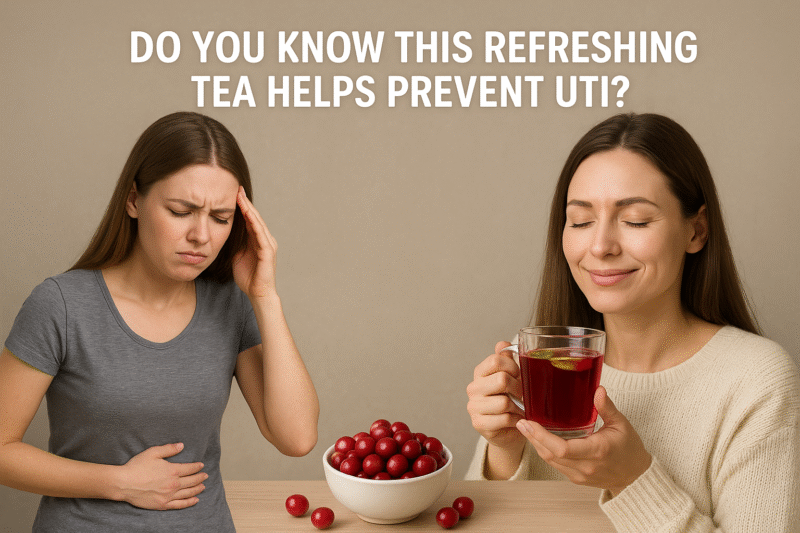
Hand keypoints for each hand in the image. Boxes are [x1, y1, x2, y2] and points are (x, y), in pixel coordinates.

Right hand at [118, 443, 207, 509]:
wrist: (124, 483)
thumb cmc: (137, 466)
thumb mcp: (153, 452)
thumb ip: (169, 449)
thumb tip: (182, 445)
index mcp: (172, 470)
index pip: (190, 468)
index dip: (197, 467)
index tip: (201, 465)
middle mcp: (173, 484)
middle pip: (191, 481)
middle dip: (200, 477)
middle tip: (205, 476)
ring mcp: (168, 496)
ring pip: (188, 493)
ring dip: (197, 489)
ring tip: (203, 487)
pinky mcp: (162, 505)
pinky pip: (179, 504)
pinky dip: (189, 502)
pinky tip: (195, 500)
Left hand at [233, 186, 277, 299]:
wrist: (258, 293)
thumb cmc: (248, 277)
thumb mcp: (236, 255)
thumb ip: (235, 243)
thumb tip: (222, 232)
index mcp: (257, 240)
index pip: (249, 219)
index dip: (242, 206)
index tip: (233, 194)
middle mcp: (265, 239)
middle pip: (254, 217)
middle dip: (245, 202)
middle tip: (237, 188)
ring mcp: (268, 244)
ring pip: (257, 222)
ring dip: (249, 208)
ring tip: (240, 196)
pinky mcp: (268, 251)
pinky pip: (260, 232)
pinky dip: (253, 221)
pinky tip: (247, 212)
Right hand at [466, 341, 525, 450]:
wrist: (507, 429)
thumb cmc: (510, 400)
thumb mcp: (511, 377)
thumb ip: (507, 360)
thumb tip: (503, 344)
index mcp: (480, 372)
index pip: (496, 360)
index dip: (513, 366)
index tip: (518, 375)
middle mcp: (474, 388)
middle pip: (502, 380)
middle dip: (518, 388)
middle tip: (522, 394)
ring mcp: (474, 406)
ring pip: (504, 402)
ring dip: (518, 407)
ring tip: (520, 408)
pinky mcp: (479, 424)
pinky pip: (504, 419)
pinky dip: (516, 420)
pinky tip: (516, 420)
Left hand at [516, 386, 651, 495]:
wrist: (636, 476)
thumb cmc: (630, 449)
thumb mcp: (622, 424)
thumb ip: (607, 407)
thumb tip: (597, 389)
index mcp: (597, 451)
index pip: (561, 448)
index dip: (541, 436)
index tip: (529, 423)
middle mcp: (586, 466)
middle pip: (550, 455)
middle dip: (532, 438)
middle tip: (520, 421)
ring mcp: (580, 475)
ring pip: (550, 461)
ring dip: (536, 445)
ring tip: (525, 428)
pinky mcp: (576, 478)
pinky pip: (556, 465)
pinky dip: (545, 451)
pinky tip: (539, 439)